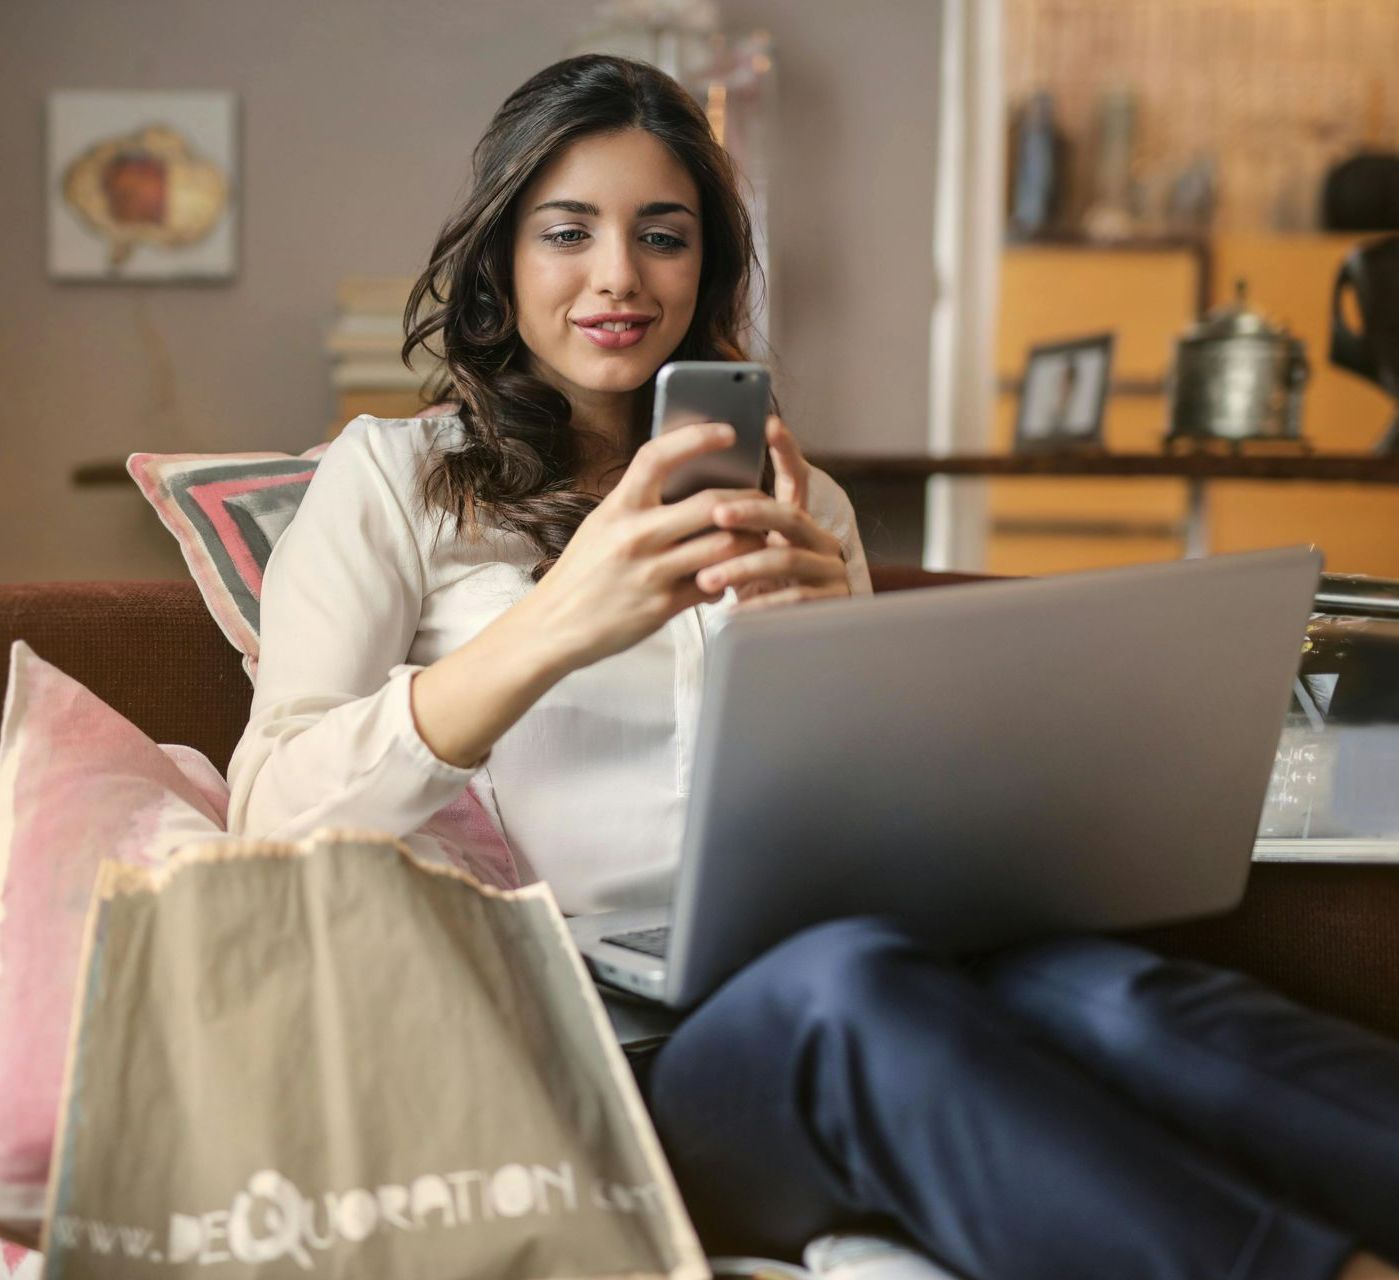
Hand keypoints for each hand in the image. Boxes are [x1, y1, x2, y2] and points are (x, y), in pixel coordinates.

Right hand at [518, 422, 768, 670]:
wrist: (553, 627)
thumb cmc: (581, 573)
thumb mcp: (601, 525)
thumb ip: (639, 504)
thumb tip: (686, 482)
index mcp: (618, 508)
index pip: (658, 457)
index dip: (697, 438)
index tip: (728, 432)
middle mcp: (635, 535)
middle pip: (711, 505)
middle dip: (747, 502)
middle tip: (762, 502)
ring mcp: (650, 572)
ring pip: (724, 547)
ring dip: (749, 542)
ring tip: (756, 540)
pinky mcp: (662, 607)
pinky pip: (713, 586)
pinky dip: (727, 580)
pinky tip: (727, 578)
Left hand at [698, 416, 851, 612]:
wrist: (777, 638)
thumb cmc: (750, 591)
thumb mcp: (738, 555)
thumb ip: (726, 526)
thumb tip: (682, 489)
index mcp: (796, 522)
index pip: (794, 478)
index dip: (786, 451)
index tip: (769, 424)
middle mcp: (819, 539)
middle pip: (788, 514)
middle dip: (751, 512)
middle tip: (716, 513)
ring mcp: (828, 570)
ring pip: (786, 557)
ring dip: (742, 566)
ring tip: (706, 578)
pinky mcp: (831, 603)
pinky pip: (794, 598)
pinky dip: (760, 604)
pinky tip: (733, 611)